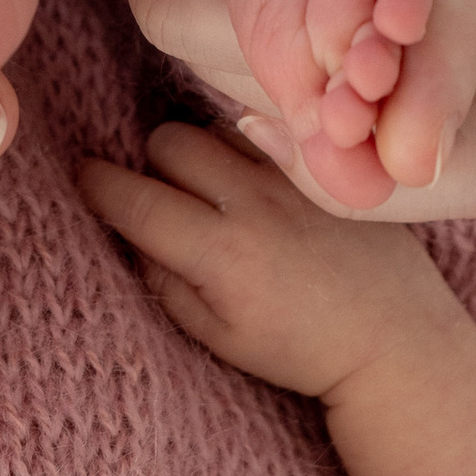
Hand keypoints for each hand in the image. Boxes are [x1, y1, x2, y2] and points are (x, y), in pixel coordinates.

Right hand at [75, 125, 468, 403]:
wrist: (391, 337)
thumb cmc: (298, 348)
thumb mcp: (217, 336)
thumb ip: (163, 282)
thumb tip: (128, 232)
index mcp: (220, 257)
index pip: (132, 200)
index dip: (95, 185)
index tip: (84, 181)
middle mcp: (253, 206)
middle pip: (166, 143)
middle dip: (151, 165)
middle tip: (162, 197)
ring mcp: (290, 178)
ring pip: (212, 127)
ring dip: (196, 152)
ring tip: (209, 190)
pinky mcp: (319, 166)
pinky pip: (260, 129)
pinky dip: (241, 146)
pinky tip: (250, 179)